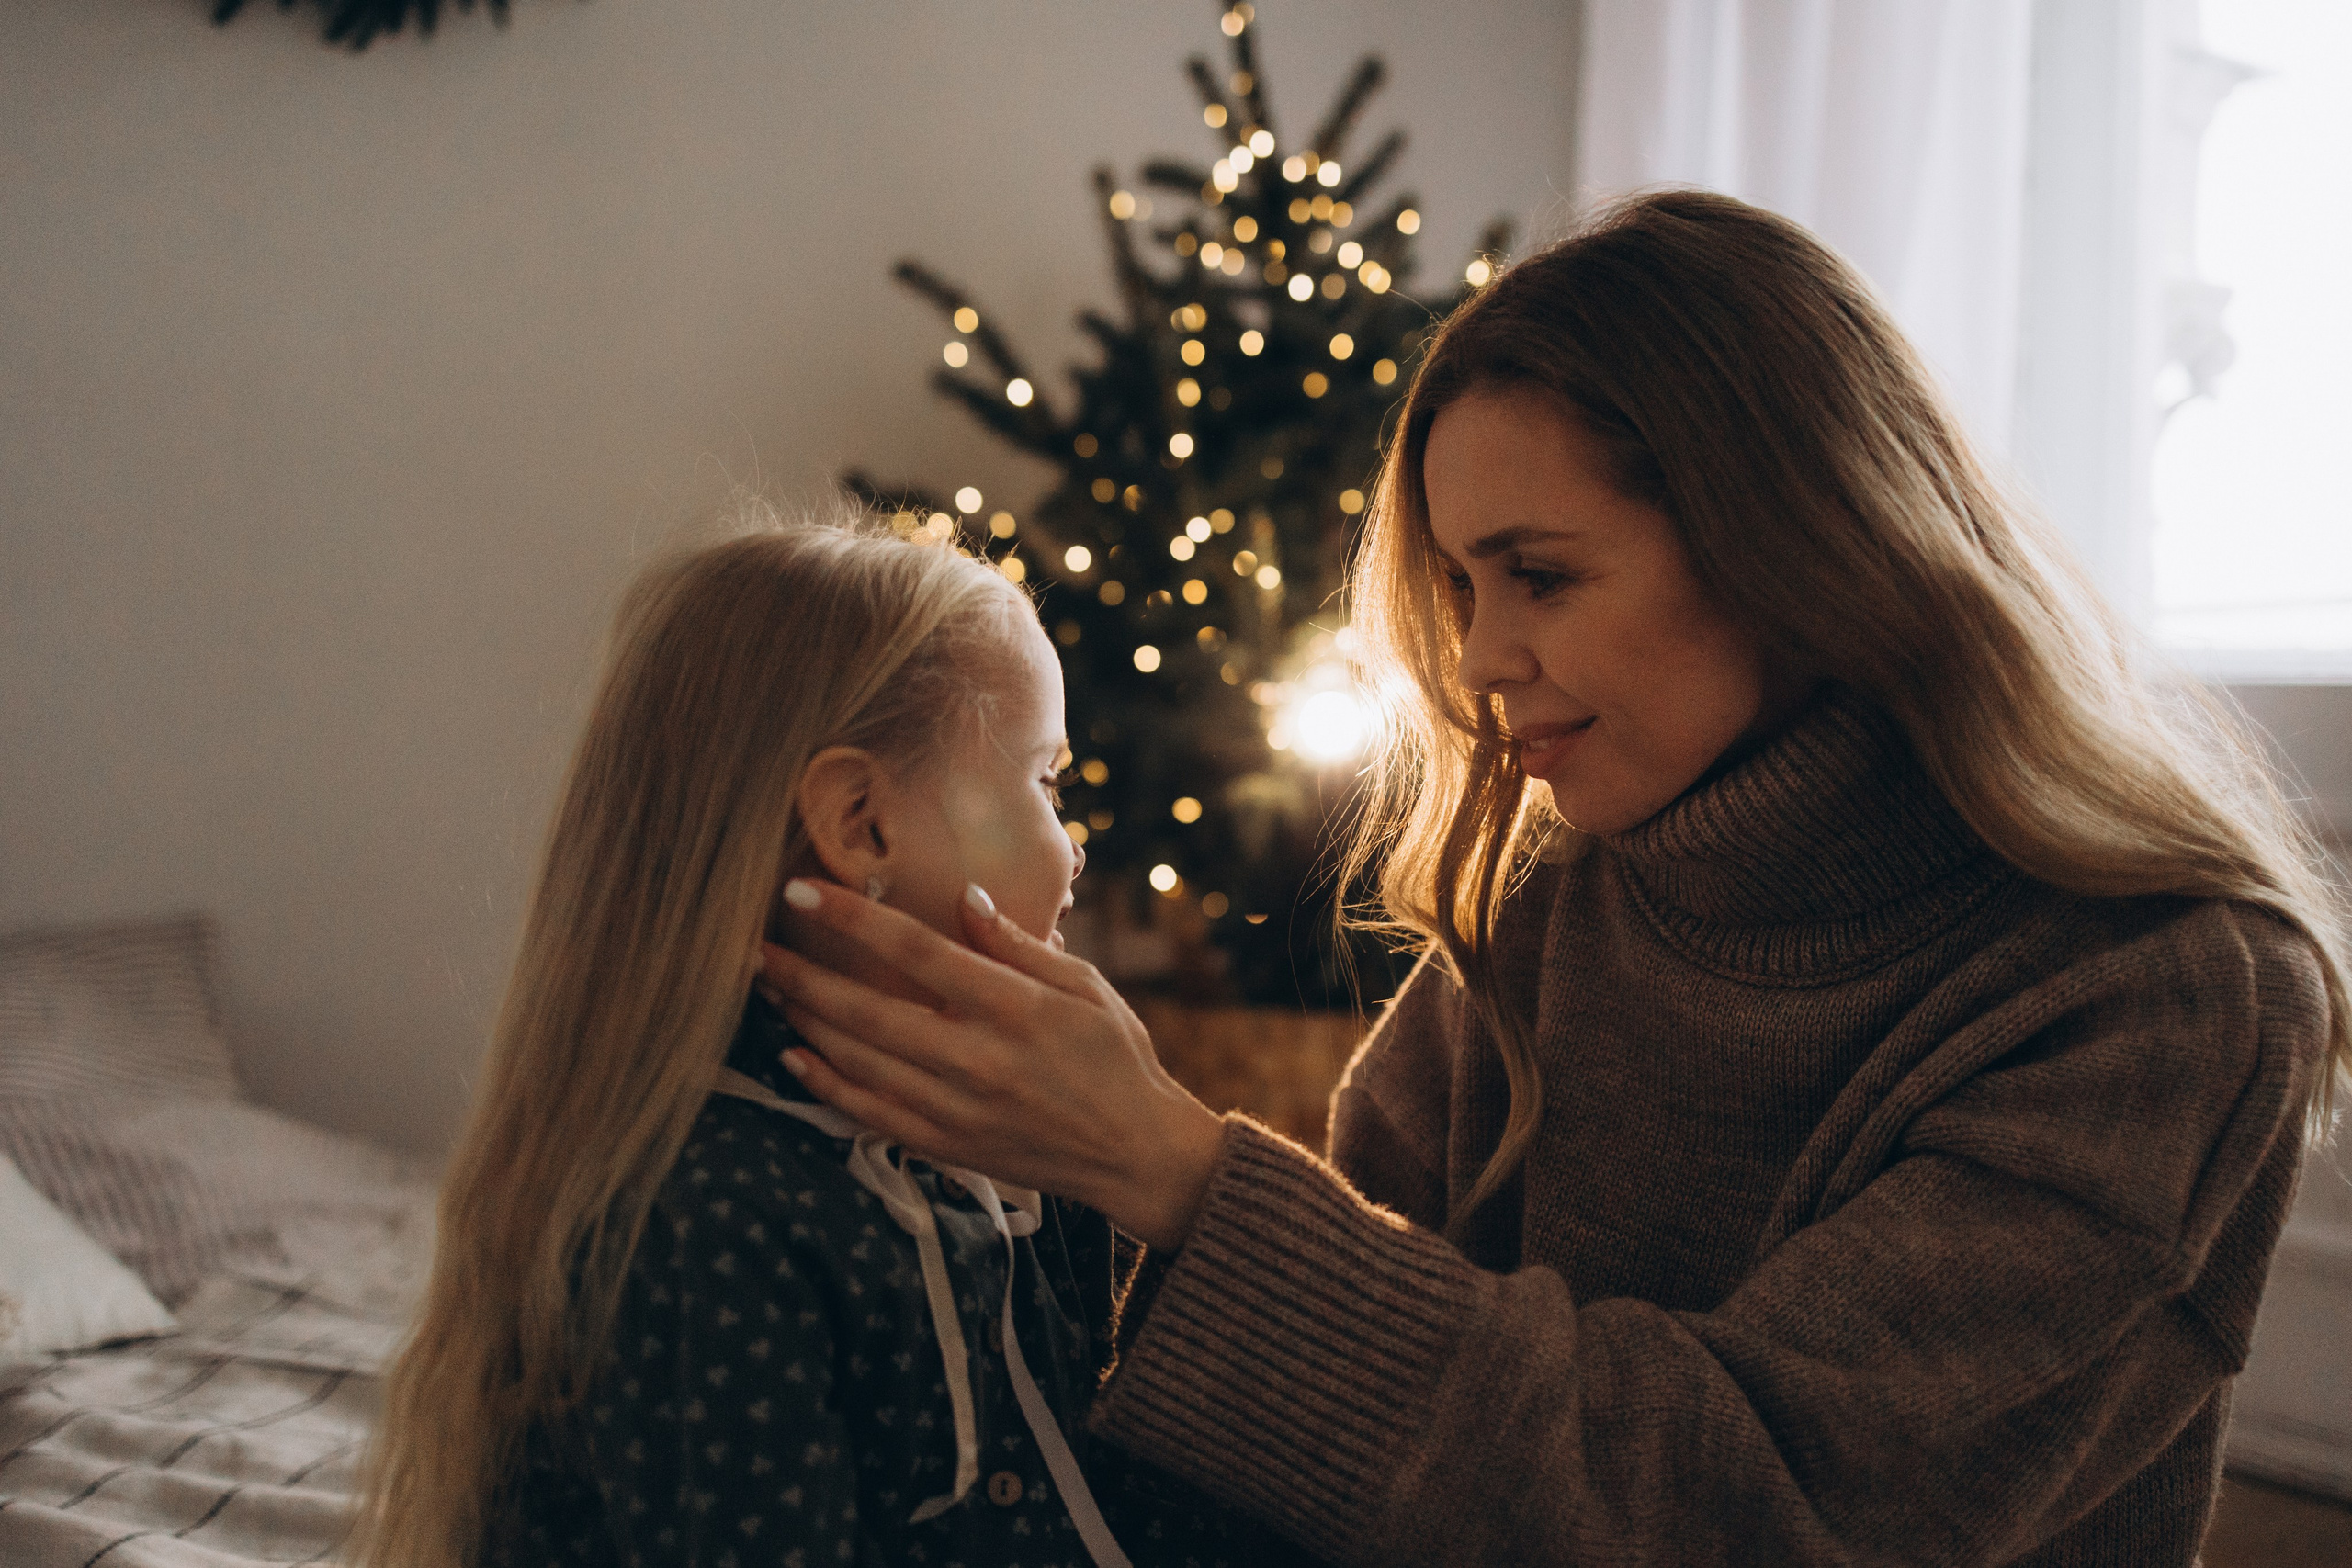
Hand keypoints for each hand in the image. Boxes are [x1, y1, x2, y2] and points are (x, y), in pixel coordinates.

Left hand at [756, 879, 1226, 1250]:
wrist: (1135, 1155)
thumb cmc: (1116, 1058)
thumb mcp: (1084, 986)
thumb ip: (1017, 945)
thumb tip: (965, 899)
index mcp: (1015, 1009)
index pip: (915, 951)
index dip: (850, 919)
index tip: (800, 893)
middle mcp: (977, 1060)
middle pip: (867, 1010)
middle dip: (802, 974)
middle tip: (754, 945)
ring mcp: (955, 1109)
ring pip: (857, 1060)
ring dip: (804, 1021)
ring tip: (769, 987)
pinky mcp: (944, 1145)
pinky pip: (867, 1113)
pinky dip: (824, 1085)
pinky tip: (793, 1056)